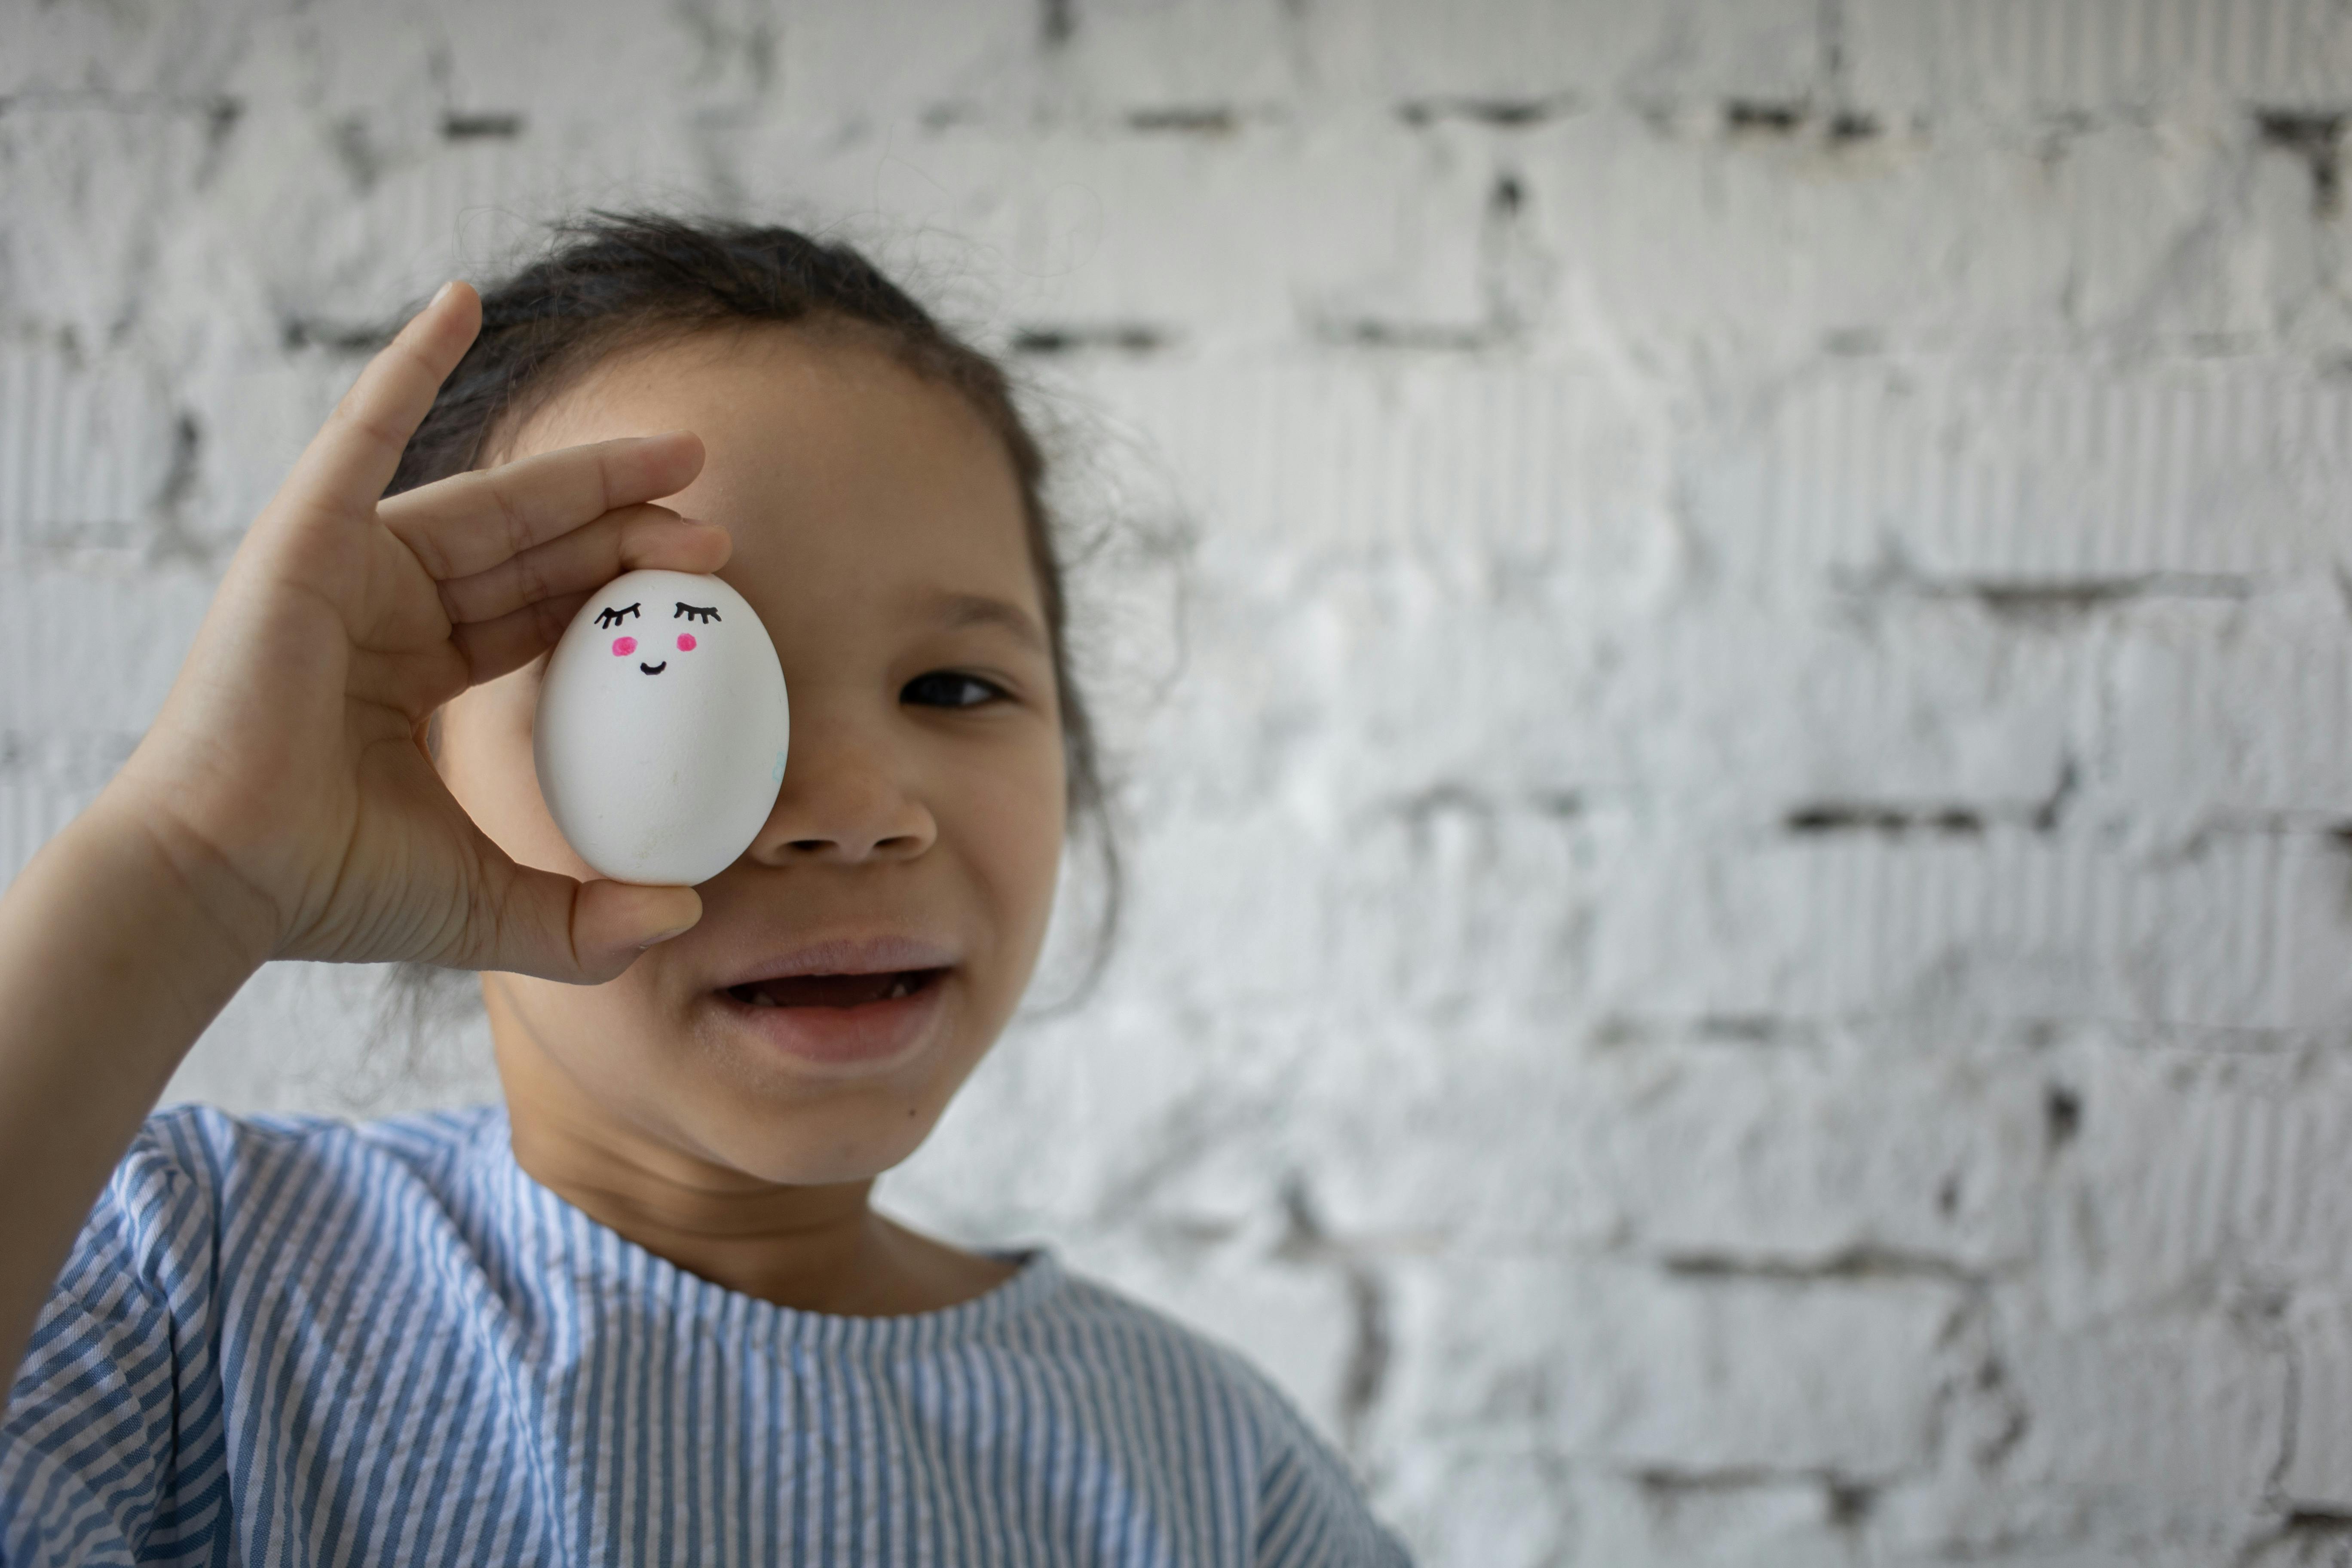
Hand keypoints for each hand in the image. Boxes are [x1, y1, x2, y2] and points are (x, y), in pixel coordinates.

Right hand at [105, 281, 723, 980]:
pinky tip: (462, 301)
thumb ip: (589, 920)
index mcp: (416, 679)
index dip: (620, 589)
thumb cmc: (338, 891)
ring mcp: (343, 570)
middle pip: (532, 549)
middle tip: (712, 506)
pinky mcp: (304, 536)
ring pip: (487, 500)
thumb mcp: (494, 906)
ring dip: (580, 469)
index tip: (709, 579)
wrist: (232, 880)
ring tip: (675, 452)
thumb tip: (687, 915)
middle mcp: (384, 616)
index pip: (541, 615)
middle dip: (623, 522)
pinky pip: (363, 428)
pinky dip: (408, 361)